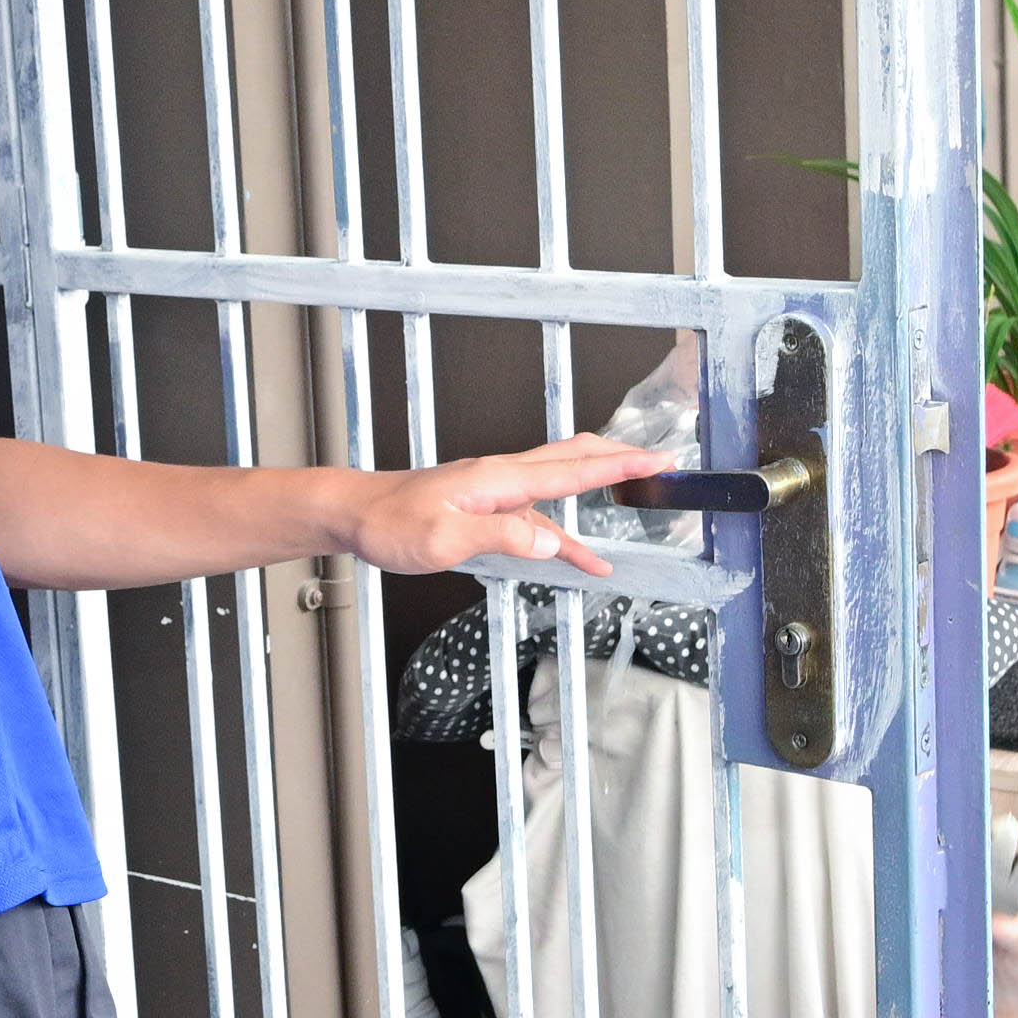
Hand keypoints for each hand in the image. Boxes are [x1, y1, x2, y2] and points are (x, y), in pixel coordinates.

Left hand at [330, 433, 652, 578]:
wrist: (356, 514)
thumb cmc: (391, 523)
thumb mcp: (445, 539)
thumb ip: (502, 538)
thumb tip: (552, 542)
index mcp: (500, 479)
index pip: (574, 469)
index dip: (620, 465)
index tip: (658, 460)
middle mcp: (504, 478)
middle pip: (575, 460)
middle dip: (620, 459)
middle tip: (661, 462)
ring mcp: (497, 493)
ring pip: (560, 483)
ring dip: (598, 487)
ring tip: (638, 492)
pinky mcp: (488, 511)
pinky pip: (538, 518)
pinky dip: (565, 534)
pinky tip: (580, 557)